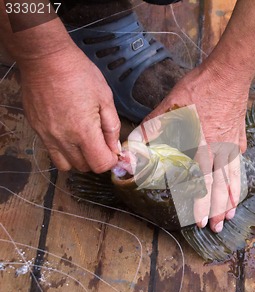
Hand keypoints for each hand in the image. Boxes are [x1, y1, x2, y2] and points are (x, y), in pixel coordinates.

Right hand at [19, 44, 120, 172]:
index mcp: (83, 131)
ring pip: (65, 164)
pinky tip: (68, 132)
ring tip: (83, 140)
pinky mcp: (36, 129)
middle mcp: (63, 139)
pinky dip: (63, 149)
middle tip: (100, 142)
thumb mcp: (105, 98)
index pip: (100, 164)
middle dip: (95, 158)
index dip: (110, 160)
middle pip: (83, 167)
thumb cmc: (80, 74)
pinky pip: (51, 151)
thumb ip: (111, 127)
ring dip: (78, 158)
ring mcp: (46, 135)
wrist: (46, 59)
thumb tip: (115, 148)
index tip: (113, 150)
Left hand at [146, 64, 248, 232]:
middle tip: (217, 227)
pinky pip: (239, 164)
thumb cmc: (195, 92)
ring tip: (231, 216)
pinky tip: (238, 188)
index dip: (200, 204)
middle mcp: (217, 153)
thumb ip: (146, 135)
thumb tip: (127, 155)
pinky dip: (239, 179)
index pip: (200, 184)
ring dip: (231, 200)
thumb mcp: (164, 111)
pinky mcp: (238, 138)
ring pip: (232, 179)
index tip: (200, 221)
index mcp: (198, 149)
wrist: (226, 76)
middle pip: (219, 188)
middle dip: (218, 210)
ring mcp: (231, 147)